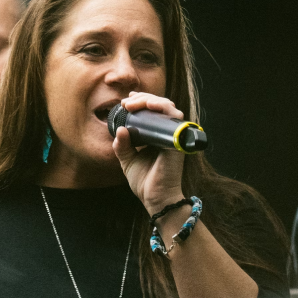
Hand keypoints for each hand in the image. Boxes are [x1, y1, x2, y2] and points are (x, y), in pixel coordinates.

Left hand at [112, 91, 185, 211]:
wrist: (155, 199)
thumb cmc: (145, 181)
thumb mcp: (127, 160)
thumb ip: (122, 145)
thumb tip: (120, 129)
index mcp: (157, 136)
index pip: (152, 112)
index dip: (141, 101)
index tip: (126, 101)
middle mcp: (167, 133)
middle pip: (160, 106)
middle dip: (142, 99)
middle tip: (126, 102)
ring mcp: (174, 136)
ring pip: (167, 107)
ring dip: (150, 100)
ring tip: (133, 102)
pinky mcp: (177, 140)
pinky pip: (174, 118)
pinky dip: (162, 108)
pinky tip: (149, 105)